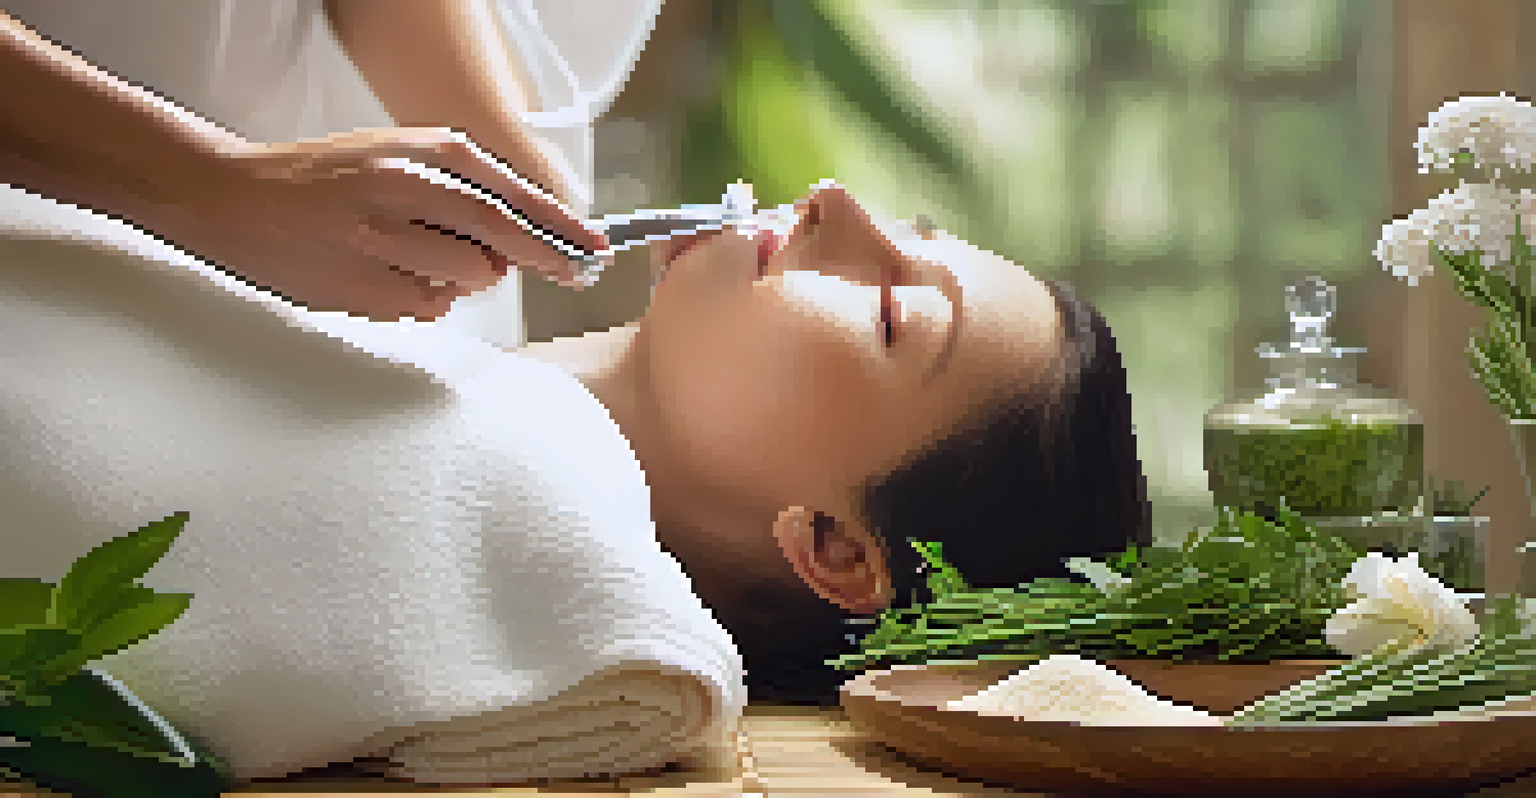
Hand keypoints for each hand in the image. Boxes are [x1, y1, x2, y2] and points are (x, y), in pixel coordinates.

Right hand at [164, 127, 608, 320]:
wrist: (231, 199)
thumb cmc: (324, 178)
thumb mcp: (394, 155)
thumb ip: (459, 187)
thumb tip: (529, 236)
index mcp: (418, 152)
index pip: (512, 197)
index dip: (563, 229)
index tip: (598, 249)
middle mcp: (404, 191)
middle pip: (500, 241)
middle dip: (542, 260)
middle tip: (570, 272)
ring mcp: (382, 243)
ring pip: (468, 279)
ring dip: (463, 277)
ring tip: (417, 255)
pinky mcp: (362, 287)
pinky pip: (428, 307)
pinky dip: (424, 299)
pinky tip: (384, 275)